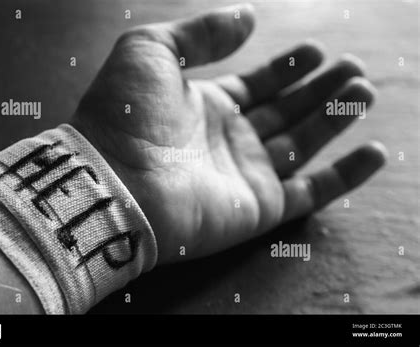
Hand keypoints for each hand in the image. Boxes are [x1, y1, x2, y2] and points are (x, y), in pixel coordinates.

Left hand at [71, 4, 386, 264]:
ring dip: (335, 118)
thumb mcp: (151, 49)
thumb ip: (200, 33)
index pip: (257, 85)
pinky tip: (375, 153)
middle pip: (285, 111)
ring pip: (303, 145)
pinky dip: (345, 177)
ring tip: (364, 91)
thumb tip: (248, 17)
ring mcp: (246, 174)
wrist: (115, 181)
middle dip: (318, 89)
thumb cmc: (126, 112)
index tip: (315, 49)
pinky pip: (313, 193)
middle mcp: (229, 139)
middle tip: (351, 68)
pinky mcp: (259, 208)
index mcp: (207, 105)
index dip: (286, 68)